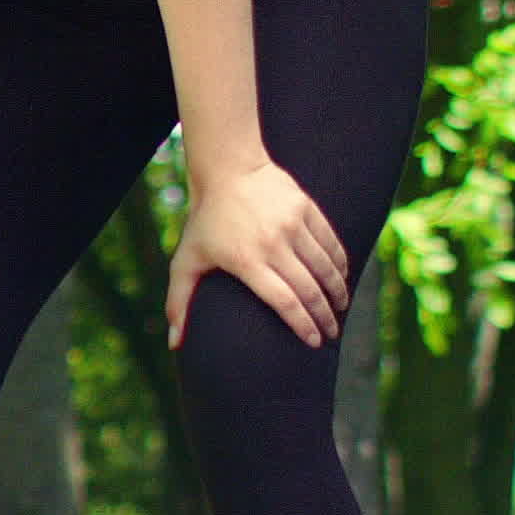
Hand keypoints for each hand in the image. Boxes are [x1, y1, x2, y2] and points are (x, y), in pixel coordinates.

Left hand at [166, 158, 351, 350]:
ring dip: (338, 292)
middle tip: (332, 334)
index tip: (314, 343)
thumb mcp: (185, 260)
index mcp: (246, 260)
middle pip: (309, 289)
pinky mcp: (306, 208)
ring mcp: (292, 224)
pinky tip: (341, 278)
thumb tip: (173, 344)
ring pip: (325, 267)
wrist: (228, 169)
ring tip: (340, 308)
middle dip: (325, 317)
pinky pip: (331, 243)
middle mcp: (273, 243)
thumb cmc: (205, 221)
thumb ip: (178, 303)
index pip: (285, 301)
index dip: (303, 325)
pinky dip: (340, 264)